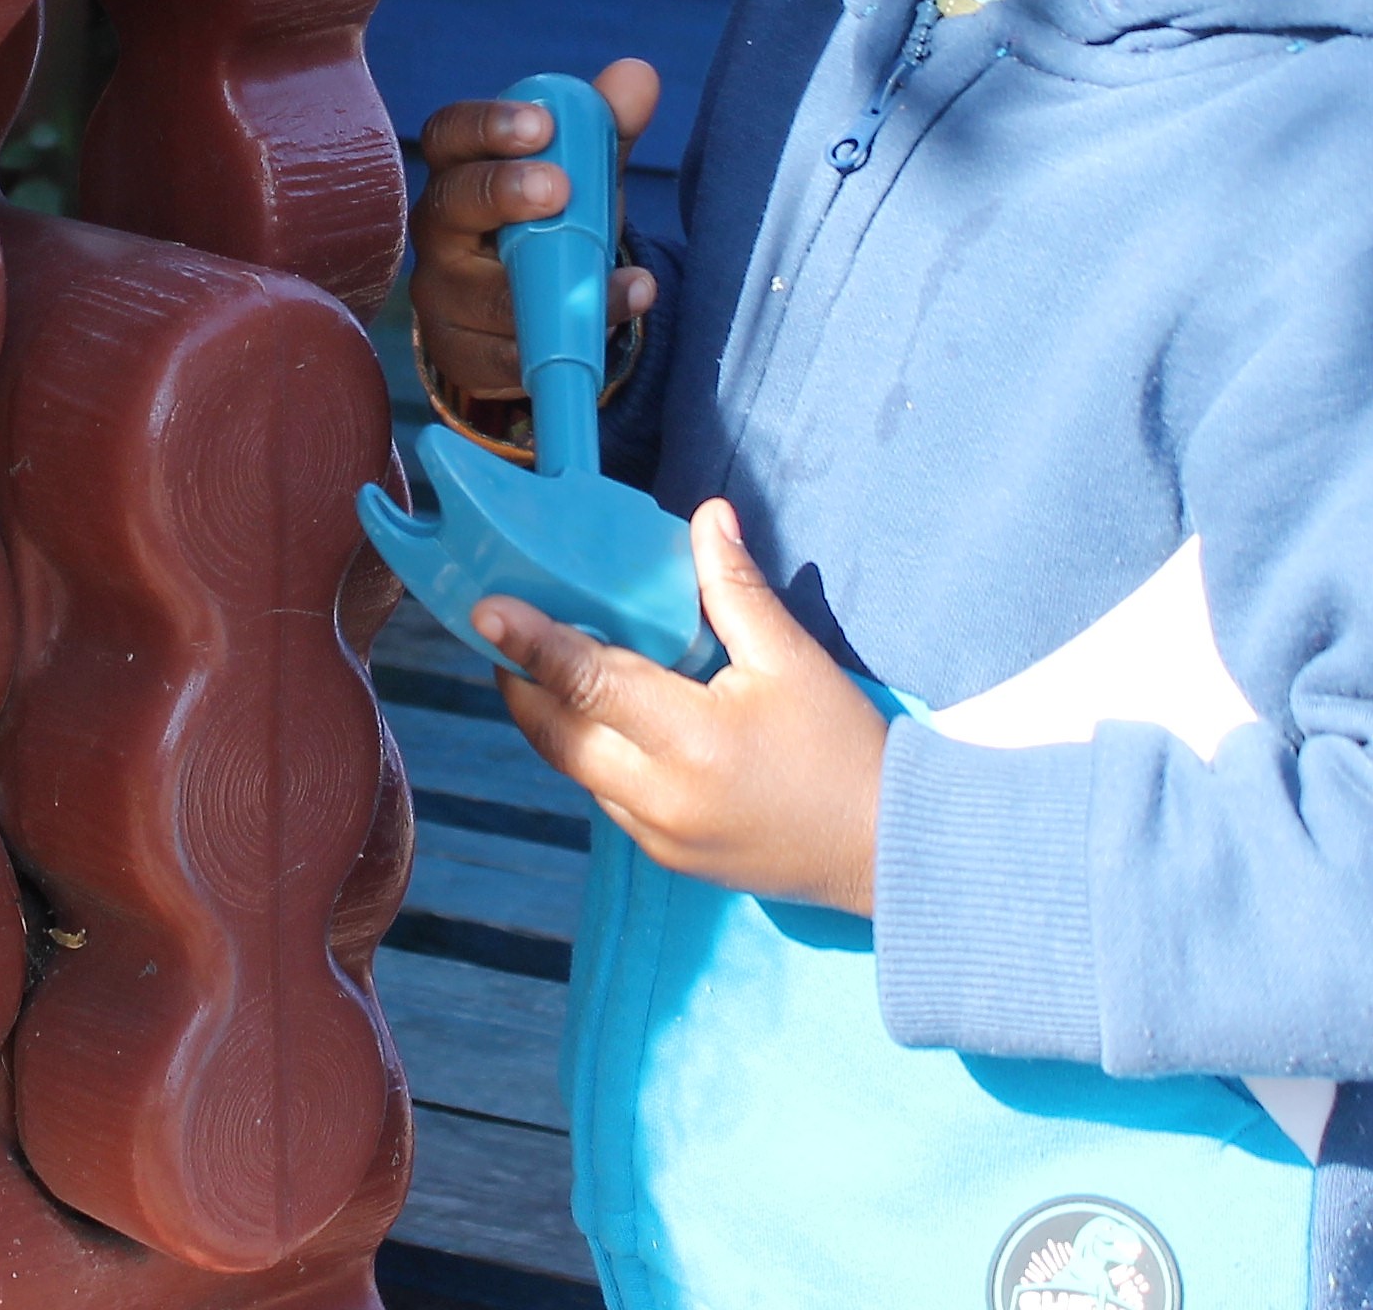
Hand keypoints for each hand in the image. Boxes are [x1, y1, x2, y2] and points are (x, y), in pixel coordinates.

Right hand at [406, 58, 660, 402]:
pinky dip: (558, 342)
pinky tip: (605, 326)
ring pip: (481, 292)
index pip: (450, 134)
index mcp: (459, 168)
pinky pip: (502, 355)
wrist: (527, 314)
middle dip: (501, 192)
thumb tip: (638, 73)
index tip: (542, 123)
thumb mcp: (580, 175)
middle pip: (448, 204)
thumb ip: (605, 128)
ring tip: (620, 279)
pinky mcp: (461, 353)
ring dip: (551, 286)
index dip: (488, 126)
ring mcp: (442, 294)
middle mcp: (437, 228)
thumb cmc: (547, 222)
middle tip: (559, 188)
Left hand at [478, 499, 887, 913]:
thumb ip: (734, 589)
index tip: (485, 609)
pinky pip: (605, 796)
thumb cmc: (843, 748)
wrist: (887, 849)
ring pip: (576, 769)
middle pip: (557, 733)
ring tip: (544, 668)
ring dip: (553, 720)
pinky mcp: (665, 856)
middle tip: (501, 633)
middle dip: (519, 682)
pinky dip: (591, 754)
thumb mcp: (793, 660)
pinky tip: (602, 720)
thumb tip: (706, 516)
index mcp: (692, 739)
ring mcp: (657, 834)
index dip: (530, 643)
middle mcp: (660, 796)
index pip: (588, 683)